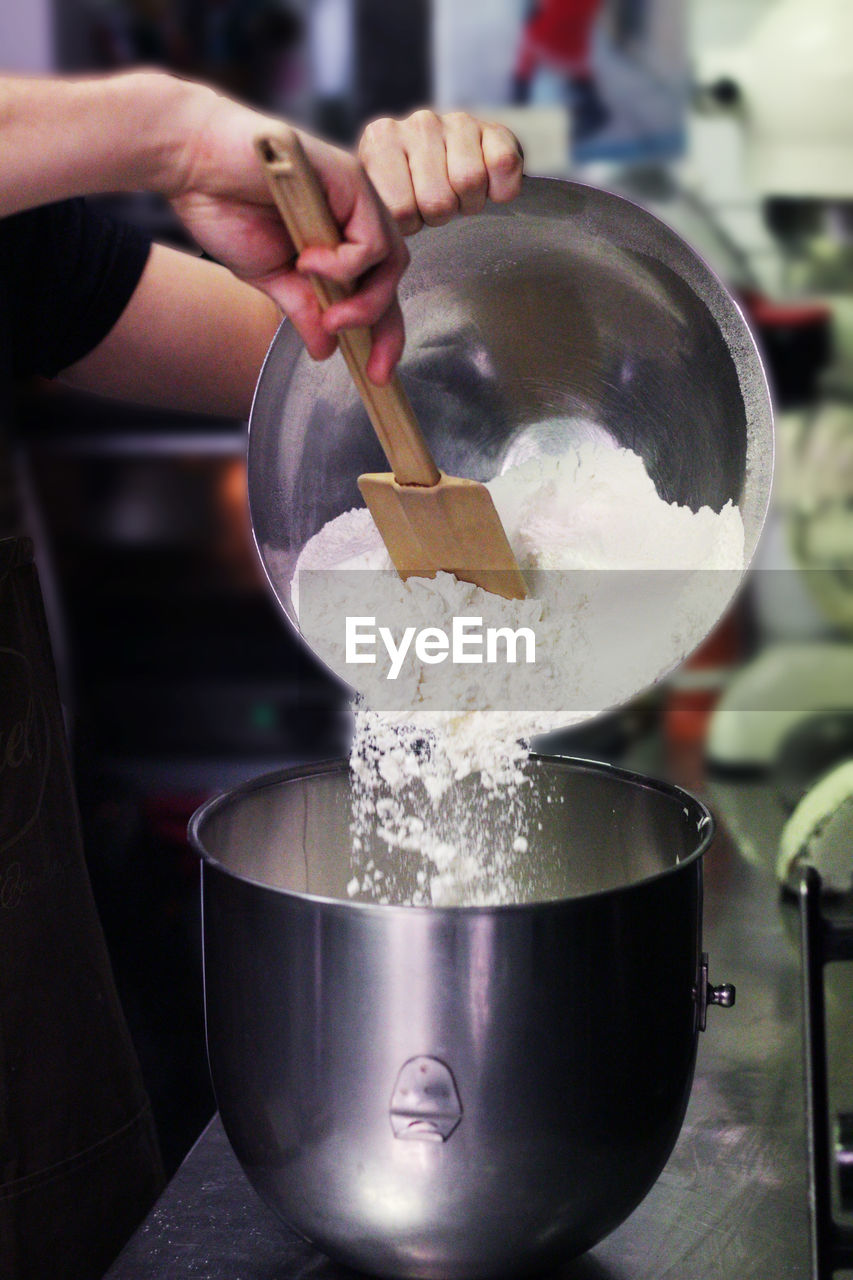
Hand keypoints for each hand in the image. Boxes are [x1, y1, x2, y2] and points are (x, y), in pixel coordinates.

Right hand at [166, 85, 407, 382]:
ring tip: (331, 314)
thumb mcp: (269, 276)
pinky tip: (309, 264)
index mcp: (336, 238)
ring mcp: (354, 196)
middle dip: (385, 328)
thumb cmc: (225, 206)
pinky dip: (346, 265)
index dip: (383, 335)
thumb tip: (327, 350)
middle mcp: (353, 215)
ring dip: (365, 301)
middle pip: (392, 278)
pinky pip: (371, 239)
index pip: (375, 290)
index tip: (376, 374)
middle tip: (366, 361)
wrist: (191, 162)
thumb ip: (303, 308)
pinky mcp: (349, 179)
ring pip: (391, 261)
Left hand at [359, 109, 523, 235]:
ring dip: (469, 203)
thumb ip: (375, 210)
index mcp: (381, 140)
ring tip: (458, 194)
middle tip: (436, 204)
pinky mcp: (494, 128)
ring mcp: (457, 121)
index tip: (409, 212)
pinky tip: (487, 185)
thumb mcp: (380, 199)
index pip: (401, 211)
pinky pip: (504, 165)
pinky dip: (501, 189)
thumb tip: (380, 235)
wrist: (445, 162)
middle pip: (438, 201)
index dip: (411, 224)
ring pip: (470, 182)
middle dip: (440, 215)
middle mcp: (418, 123)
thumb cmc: (408, 189)